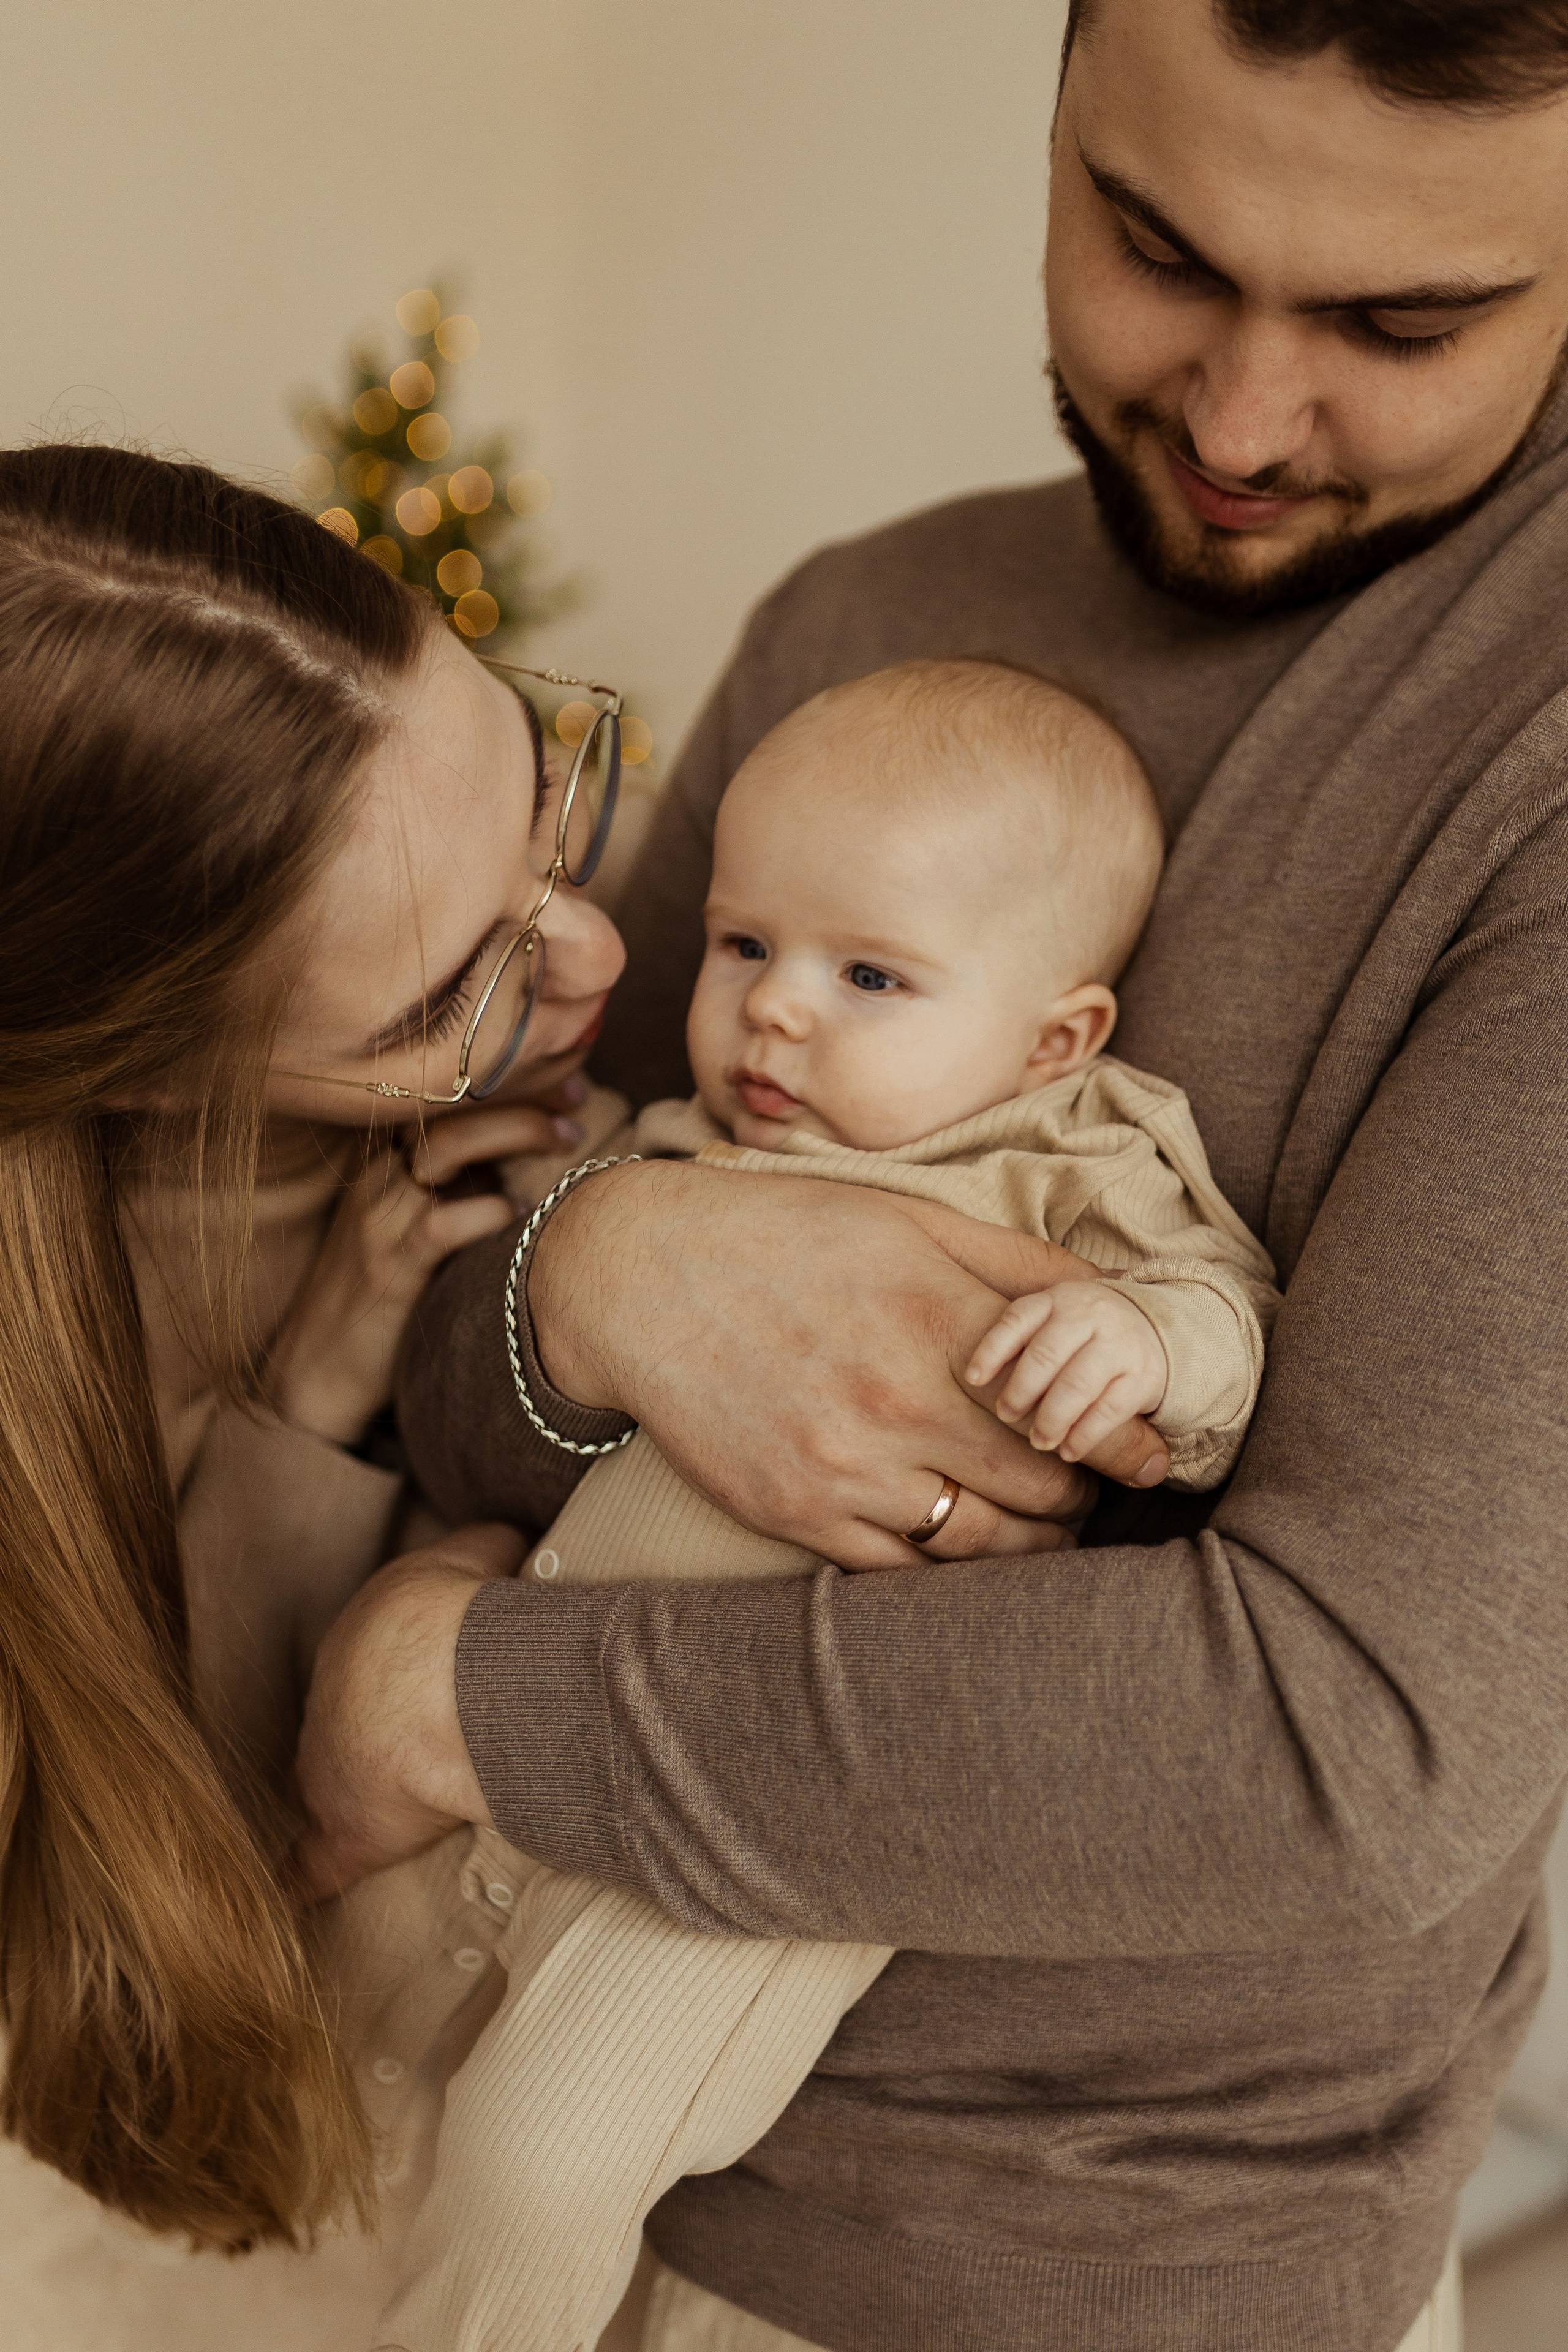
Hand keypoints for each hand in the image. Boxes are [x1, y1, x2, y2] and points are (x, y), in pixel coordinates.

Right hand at [271, 1102, 581, 1446]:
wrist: (317, 1370)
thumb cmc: (384, 1299)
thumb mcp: (420, 1229)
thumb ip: (463, 1190)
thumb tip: (531, 1162)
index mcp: (389, 1163)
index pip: (449, 1099)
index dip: (511, 1084)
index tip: (569, 1084)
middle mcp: (381, 1177)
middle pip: (452, 1109)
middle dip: (521, 1099)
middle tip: (576, 1108)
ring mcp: (380, 1217)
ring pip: (449, 1147)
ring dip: (515, 1135)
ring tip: (565, 1141)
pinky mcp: (388, 1265)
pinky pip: (442, 1221)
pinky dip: (488, 1211)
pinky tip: (518, 1216)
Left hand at [293, 1524, 521, 1897]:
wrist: (433, 1687)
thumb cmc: (451, 1621)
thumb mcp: (474, 1558)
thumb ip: (488, 1549)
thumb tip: (514, 1538)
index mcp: (361, 1644)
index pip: (368, 1662)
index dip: (397, 1676)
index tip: (420, 1688)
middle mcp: (332, 1706)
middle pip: (337, 1721)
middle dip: (364, 1732)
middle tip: (405, 1748)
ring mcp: (329, 1774)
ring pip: (319, 1784)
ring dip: (341, 1794)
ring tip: (378, 1809)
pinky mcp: (345, 1835)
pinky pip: (311, 1865)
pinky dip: (307, 1876)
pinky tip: (302, 1890)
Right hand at [527, 1161, 1169, 1570]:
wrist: (641, 1276)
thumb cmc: (788, 1233)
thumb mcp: (912, 1220)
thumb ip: (1020, 1267)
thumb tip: (1114, 1305)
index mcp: (943, 1322)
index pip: (1077, 1411)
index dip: (1128, 1446)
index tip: (1150, 1458)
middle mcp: (902, 1403)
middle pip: (1043, 1490)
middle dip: (1079, 1492)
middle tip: (1087, 1484)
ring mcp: (847, 1469)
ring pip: (983, 1547)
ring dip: (1029, 1544)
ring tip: (1040, 1525)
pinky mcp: (797, 1514)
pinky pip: (902, 1576)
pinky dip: (948, 1573)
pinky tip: (963, 1546)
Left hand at [965, 1281, 1167, 1464]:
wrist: (1157, 1328)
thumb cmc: (1085, 1331)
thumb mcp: (1054, 1319)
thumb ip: (1021, 1340)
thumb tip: (973, 1381)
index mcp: (1058, 1299)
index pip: (1017, 1319)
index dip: (992, 1350)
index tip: (972, 1379)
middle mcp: (1089, 1315)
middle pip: (1045, 1355)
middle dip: (1019, 1392)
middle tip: (1005, 1415)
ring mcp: (1119, 1343)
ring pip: (1076, 1385)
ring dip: (1051, 1419)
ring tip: (1038, 1441)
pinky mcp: (1144, 1375)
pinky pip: (1109, 1410)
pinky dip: (1084, 1435)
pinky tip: (1068, 1451)